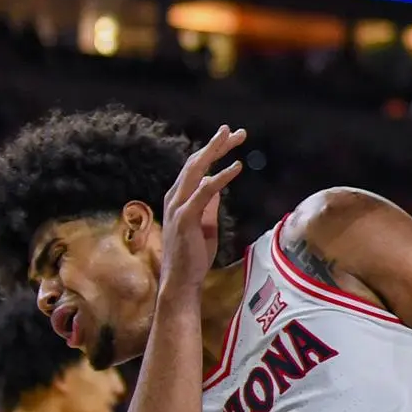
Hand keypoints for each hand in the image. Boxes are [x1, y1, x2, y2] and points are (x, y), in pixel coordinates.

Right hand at [158, 126, 245, 291]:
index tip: (231, 139)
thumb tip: (216, 186)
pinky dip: (220, 177)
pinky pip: (204, 192)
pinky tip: (235, 167)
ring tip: (232, 137)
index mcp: (180, 199)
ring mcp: (178, 207)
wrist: (181, 280)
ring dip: (215, 151)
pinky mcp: (185, 217)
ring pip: (196, 171)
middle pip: (195, 163)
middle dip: (215, 144)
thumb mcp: (205, 223)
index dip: (213, 151)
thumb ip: (208, 204)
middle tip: (235, 130)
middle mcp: (175, 198)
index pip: (196, 168)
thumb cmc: (193, 254)